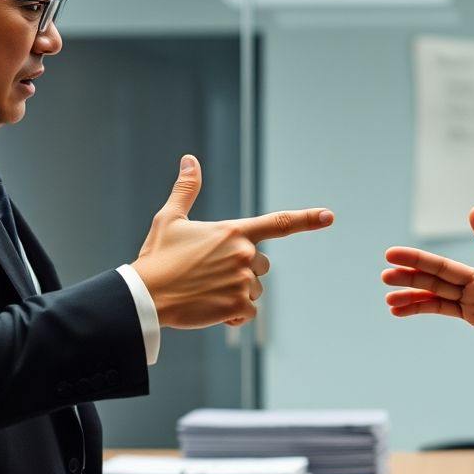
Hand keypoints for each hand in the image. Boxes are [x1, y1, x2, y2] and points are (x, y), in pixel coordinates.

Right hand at [133, 155, 332, 328]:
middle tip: (209, 273)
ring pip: (254, 290)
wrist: (144, 296)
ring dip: (236, 293)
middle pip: (262, 264)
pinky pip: (247, 312)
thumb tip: (190, 159)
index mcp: (234, 231)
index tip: (329, 216)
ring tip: (205, 291)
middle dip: (242, 270)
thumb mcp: (170, 219)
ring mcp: (242, 281)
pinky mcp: (237, 306)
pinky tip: (210, 309)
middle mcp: (244, 254)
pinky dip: (232, 314)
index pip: (279, 223)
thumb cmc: (157, 258)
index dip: (307, 219)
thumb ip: (186, 189)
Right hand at [382, 207, 473, 377]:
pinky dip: (421, 310)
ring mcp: (473, 304)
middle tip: (383, 271)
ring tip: (387, 294)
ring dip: (410, 294)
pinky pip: (443, 312)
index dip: (418, 260)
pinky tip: (400, 310)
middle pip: (434, 278)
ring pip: (434, 296)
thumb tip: (473, 212)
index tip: (393, 254)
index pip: (443, 265)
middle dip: (409, 275)